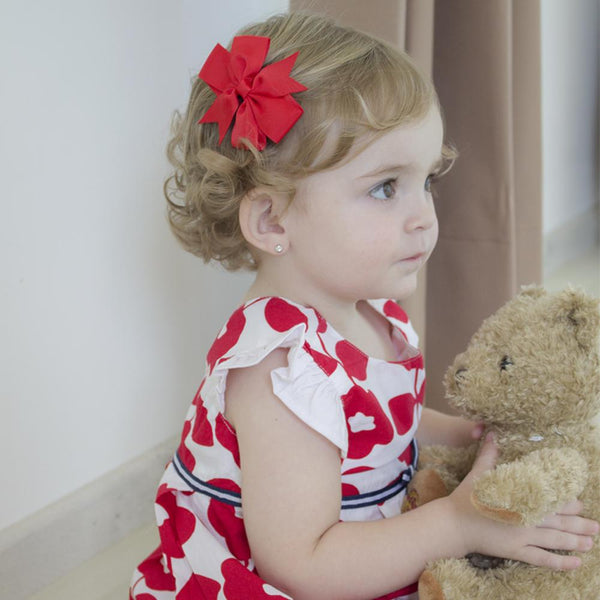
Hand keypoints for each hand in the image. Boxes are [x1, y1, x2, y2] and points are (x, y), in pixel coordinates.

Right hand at [447, 433, 598, 569]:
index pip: (550, 499)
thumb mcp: (478, 474)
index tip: (581, 503)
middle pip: (559, 520)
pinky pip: (543, 558)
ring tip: (591, 543)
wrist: (453, 525)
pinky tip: (575, 563)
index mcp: (520, 497)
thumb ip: (489, 455)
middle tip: (596, 526)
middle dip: (579, 523)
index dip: (568, 502)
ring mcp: (523, 537)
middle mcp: (526, 518)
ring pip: (556, 539)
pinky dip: (560, 561)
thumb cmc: (466, 498)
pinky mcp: (516, 551)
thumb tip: (493, 434)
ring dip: (576, 541)